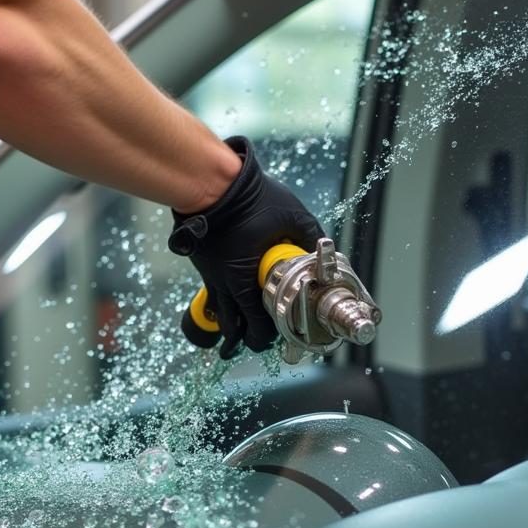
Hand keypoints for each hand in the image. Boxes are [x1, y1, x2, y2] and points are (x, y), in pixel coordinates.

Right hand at [168, 136, 324, 358]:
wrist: (212, 185)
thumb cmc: (250, 199)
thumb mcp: (292, 214)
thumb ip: (310, 235)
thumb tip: (322, 250)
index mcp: (243, 278)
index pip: (253, 323)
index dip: (263, 336)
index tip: (273, 338)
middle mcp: (223, 284)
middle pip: (232, 327)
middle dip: (246, 338)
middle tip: (257, 342)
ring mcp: (211, 277)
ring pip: (220, 315)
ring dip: (232, 326)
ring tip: (240, 336)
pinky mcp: (204, 268)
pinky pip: (214, 297)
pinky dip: (224, 306)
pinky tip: (231, 307)